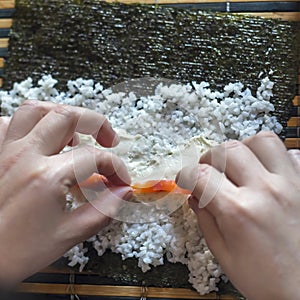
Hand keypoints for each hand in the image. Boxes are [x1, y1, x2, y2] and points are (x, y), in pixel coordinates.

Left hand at [0, 101, 131, 285]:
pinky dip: (29, 125)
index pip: (94, 157)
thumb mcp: (67, 236)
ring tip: (75, 134)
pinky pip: (8, 123)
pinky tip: (40, 140)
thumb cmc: (14, 253)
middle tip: (108, 139)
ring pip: (35, 110)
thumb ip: (102, 211)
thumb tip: (123, 192)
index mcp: (46, 176)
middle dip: (97, 123)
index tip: (120, 179)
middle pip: (67, 116)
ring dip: (62, 116)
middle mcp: (24, 156)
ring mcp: (5, 152)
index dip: (115, 166)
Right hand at [177, 131, 299, 299]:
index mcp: (239, 211)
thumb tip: (195, 197)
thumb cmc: (270, 282)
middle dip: (209, 159)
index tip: (185, 179)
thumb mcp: (224, 255)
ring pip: (262, 140)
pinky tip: (267, 173)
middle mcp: (266, 191)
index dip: (186, 175)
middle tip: (208, 172)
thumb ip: (206, 220)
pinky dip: (274, 158)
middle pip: (228, 150)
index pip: (201, 175)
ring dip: (243, 149)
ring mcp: (291, 184)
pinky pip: (292, 153)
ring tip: (238, 165)